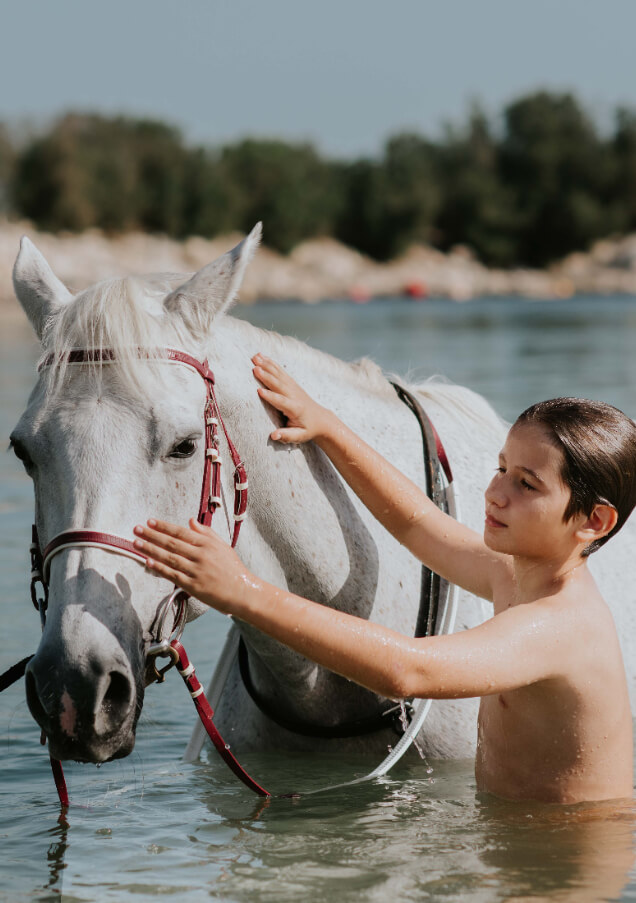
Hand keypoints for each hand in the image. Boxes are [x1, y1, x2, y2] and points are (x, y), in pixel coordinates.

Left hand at [133, 518, 257, 614]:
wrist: (243, 591)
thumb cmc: (232, 569)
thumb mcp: (222, 546)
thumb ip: (206, 533)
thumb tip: (190, 521)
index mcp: (208, 544)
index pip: (181, 532)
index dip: (164, 527)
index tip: (150, 522)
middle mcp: (201, 556)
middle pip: (172, 543)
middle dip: (152, 535)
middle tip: (136, 529)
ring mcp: (196, 571)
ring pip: (169, 558)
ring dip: (151, 550)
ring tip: (136, 543)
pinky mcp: (194, 586)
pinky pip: (173, 575)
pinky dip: (160, 568)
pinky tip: (148, 562)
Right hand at [252, 353, 331, 443]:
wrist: (322, 420)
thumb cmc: (308, 430)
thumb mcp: (300, 436)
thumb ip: (287, 436)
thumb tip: (273, 435)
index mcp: (295, 409)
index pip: (281, 401)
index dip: (270, 396)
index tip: (258, 391)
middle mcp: (294, 395)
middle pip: (278, 384)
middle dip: (266, 376)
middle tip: (254, 368)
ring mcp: (293, 388)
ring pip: (279, 375)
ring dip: (267, 365)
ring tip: (254, 357)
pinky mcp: (292, 384)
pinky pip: (280, 372)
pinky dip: (271, 364)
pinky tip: (262, 357)